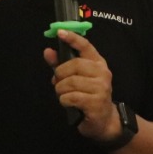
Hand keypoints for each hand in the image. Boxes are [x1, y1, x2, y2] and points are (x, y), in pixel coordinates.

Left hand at [44, 28, 118, 142]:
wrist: (104, 121)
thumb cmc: (88, 96)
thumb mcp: (75, 78)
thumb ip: (61, 64)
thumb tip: (48, 51)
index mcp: (98, 62)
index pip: (86, 46)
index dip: (72, 38)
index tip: (60, 32)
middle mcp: (102, 72)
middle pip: (74, 65)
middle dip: (60, 75)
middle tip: (58, 83)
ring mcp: (101, 88)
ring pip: (70, 82)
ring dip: (60, 90)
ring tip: (63, 95)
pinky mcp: (96, 103)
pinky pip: (71, 97)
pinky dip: (64, 100)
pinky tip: (68, 103)